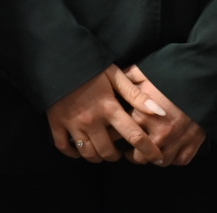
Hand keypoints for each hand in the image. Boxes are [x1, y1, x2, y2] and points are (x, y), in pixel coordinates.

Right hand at [45, 65, 160, 163]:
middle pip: (109, 152)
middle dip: (117, 156)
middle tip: (118, 150)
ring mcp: (72, 123)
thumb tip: (160, 112)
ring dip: (98, 157)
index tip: (157, 157)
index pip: (135, 136)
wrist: (56, 59)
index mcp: (109, 108)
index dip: (149, 150)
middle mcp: (91, 120)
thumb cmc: (89, 67)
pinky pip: (64, 146)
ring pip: (88, 153)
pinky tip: (79, 150)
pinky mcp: (55, 122)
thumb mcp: (114, 75)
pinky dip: (73, 153)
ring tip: (102, 150)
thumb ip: (136, 95)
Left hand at [121, 65, 206, 166]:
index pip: (121, 135)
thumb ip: (126, 80)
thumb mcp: (143, 74)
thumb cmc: (169, 79)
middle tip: (130, 149)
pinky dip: (174, 158)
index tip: (114, 134)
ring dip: (154, 158)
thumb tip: (113, 80)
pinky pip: (180, 161)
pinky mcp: (193, 144)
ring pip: (161, 161)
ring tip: (148, 152)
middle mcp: (159, 134)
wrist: (201, 83)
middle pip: (140, 156)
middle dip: (133, 154)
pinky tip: (168, 152)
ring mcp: (177, 141)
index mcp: (142, 117)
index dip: (115, 135)